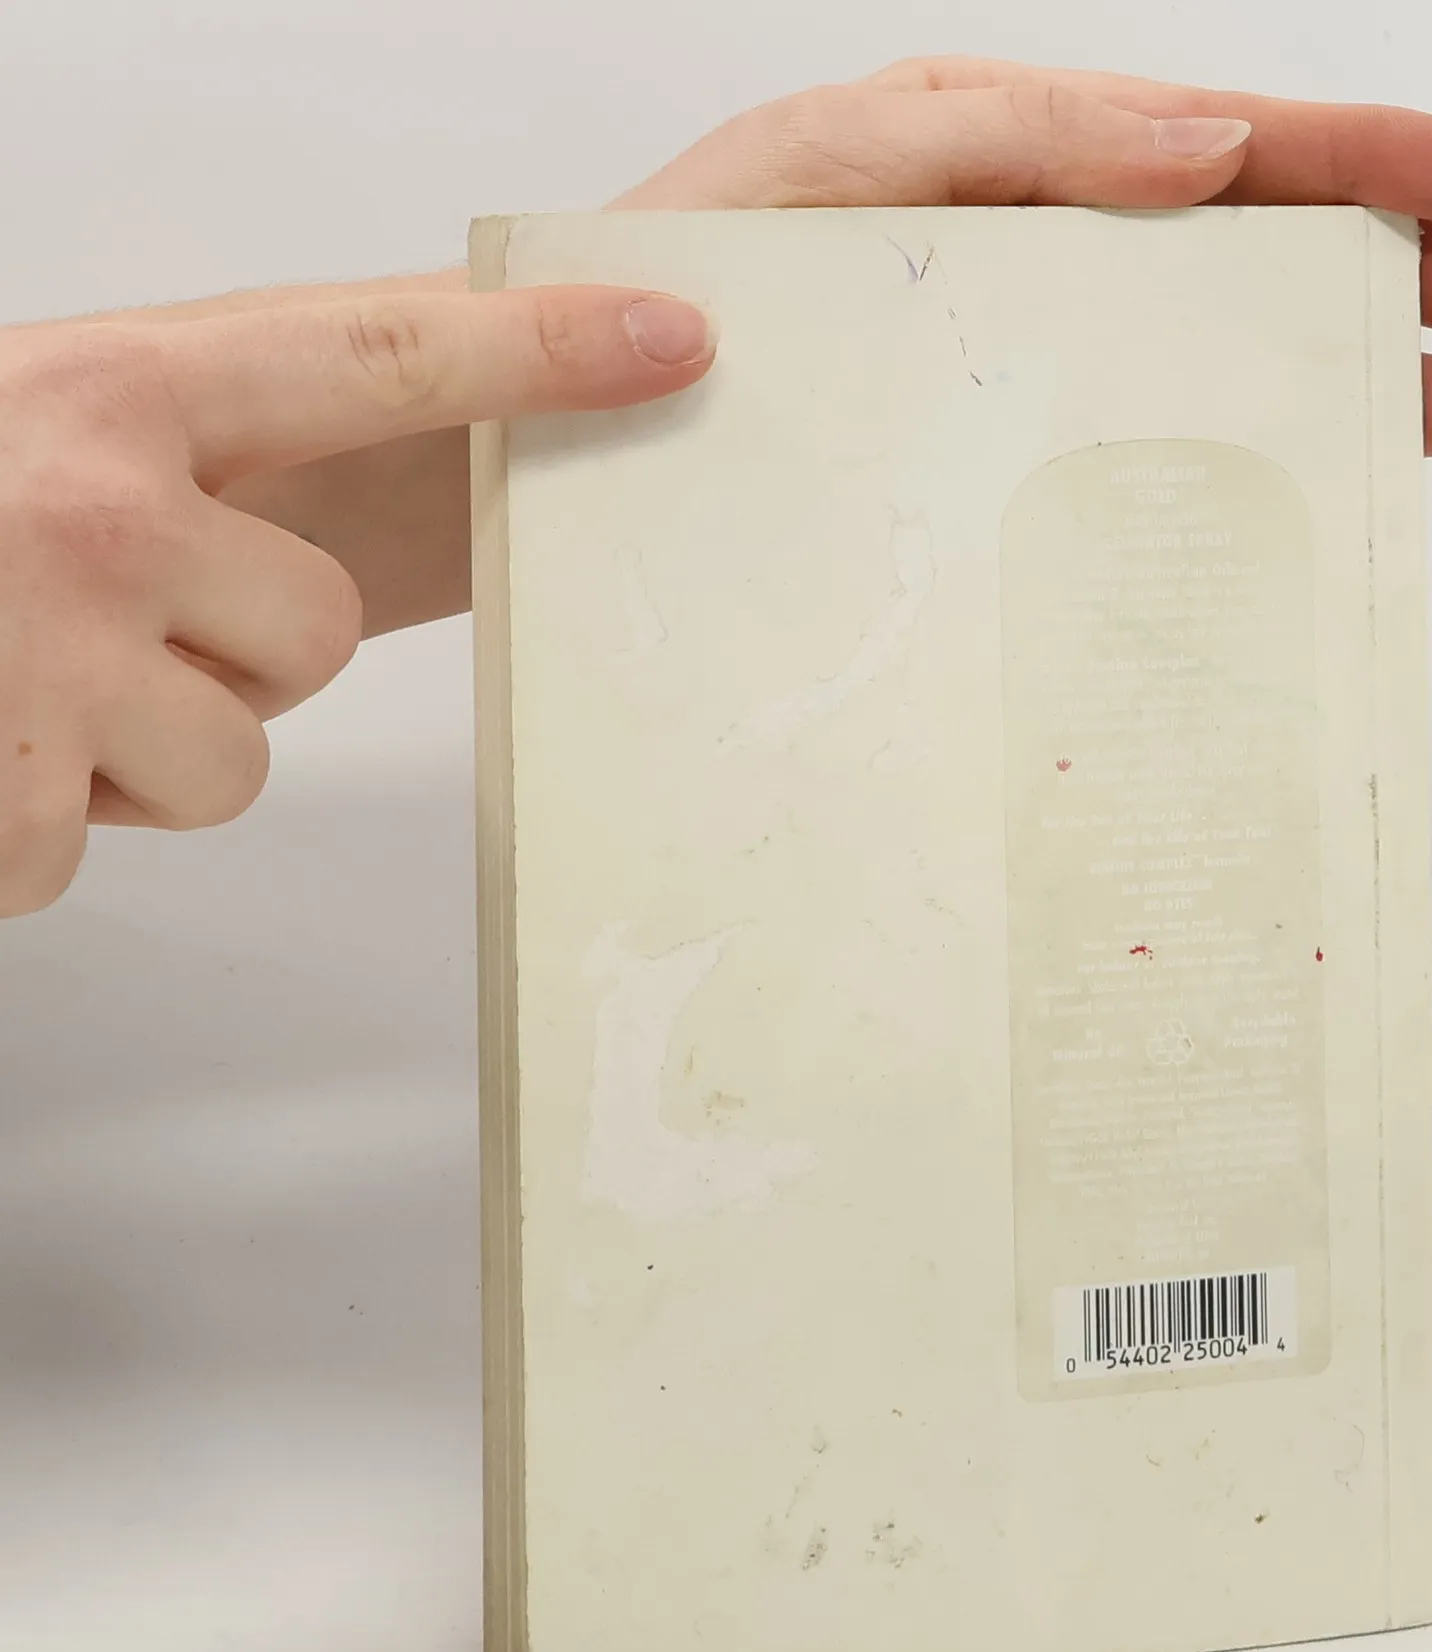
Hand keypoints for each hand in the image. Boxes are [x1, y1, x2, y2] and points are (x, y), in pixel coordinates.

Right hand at [0, 287, 713, 913]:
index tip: (673, 335)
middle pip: (314, 634)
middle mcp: (87, 504)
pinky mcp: (2, 791)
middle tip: (87, 628)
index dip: (535, 348)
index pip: (375, 353)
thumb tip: (318, 519)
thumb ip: (175, 455)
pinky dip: (28, 830)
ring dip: (131, 755)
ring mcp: (40, 651)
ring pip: (229, 760)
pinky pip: (89, 846)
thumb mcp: (25, 431)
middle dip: (229, 661)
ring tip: (9, 692)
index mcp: (104, 389)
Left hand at [624, 57, 1431, 453]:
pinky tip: (1317, 469)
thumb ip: (1000, 147)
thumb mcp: (814, 180)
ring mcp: (999, 362)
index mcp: (976, 164)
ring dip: (1351, 364)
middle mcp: (1008, 257)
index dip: (1351, 161)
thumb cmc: (641, 303)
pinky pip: (1131, 437)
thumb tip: (1200, 152)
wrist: (522, 446)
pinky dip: (1232, 446)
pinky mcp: (972, 456)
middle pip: (1241, 243)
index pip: (1204, 142)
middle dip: (1398, 266)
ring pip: (1208, 346)